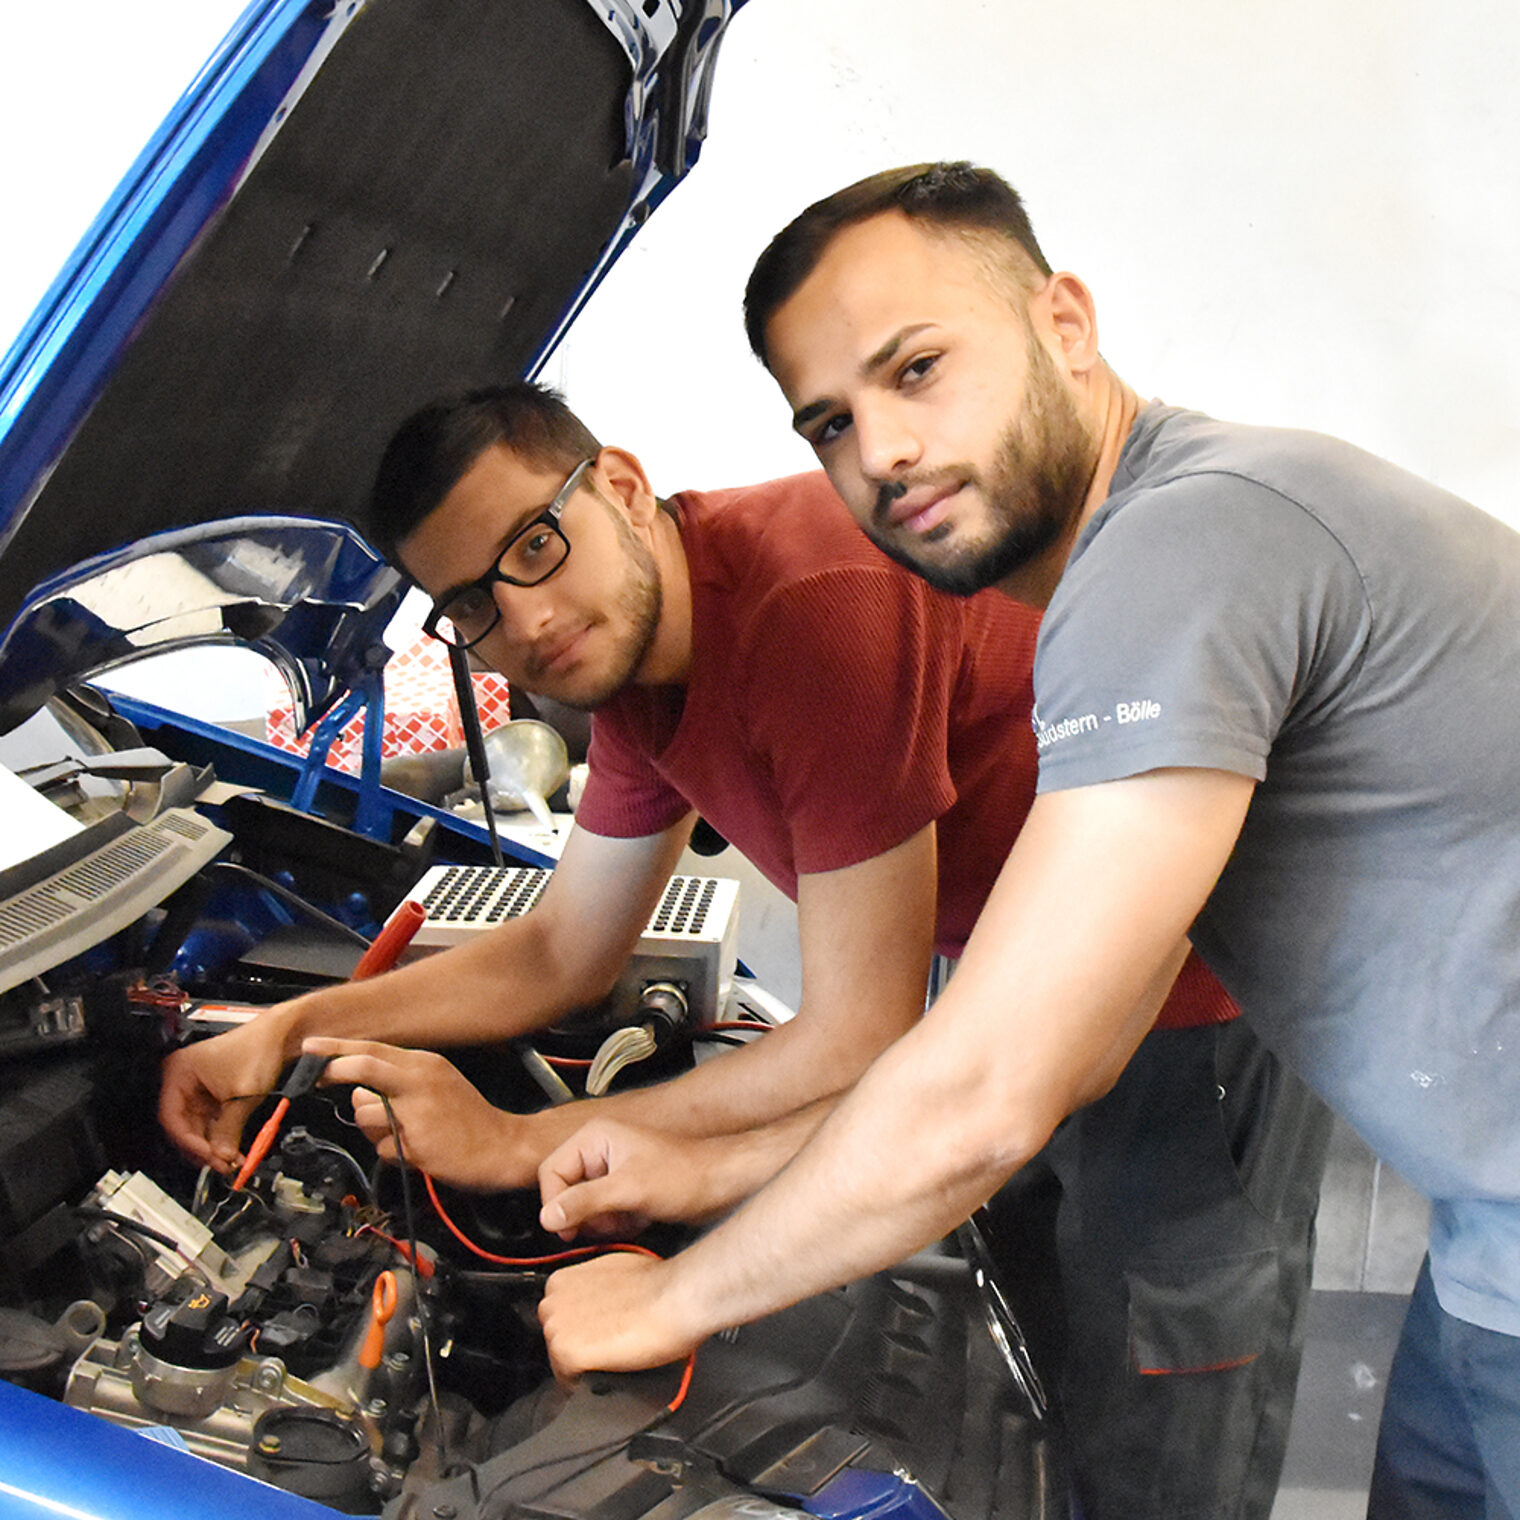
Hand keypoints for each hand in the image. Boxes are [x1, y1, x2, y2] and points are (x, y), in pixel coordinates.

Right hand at [159, 1016, 290, 1171]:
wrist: (281, 1035)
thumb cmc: (258, 1048)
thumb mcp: (241, 1095)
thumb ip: (228, 1130)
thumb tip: (221, 1157)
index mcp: (178, 1071)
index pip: (171, 1118)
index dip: (189, 1142)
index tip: (208, 1157)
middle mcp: (183, 1079)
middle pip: (183, 1126)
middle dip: (203, 1148)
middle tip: (221, 1165)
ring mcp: (198, 1088)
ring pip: (198, 1127)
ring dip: (213, 1146)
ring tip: (229, 1160)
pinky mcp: (213, 1095)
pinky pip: (211, 1122)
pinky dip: (220, 1136)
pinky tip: (231, 1149)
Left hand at [302, 1037, 528, 1189]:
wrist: (504, 1147)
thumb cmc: (469, 1118)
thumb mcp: (437, 1085)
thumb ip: (398, 1083)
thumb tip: (359, 1090)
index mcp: (425, 1065)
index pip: (373, 1050)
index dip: (337, 1048)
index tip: (310, 1046)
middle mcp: (419, 1082)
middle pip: (364, 1069)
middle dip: (334, 1071)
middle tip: (317, 1078)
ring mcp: (416, 1113)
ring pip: (365, 1114)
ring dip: (372, 1128)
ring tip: (403, 1133)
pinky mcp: (415, 1144)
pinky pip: (382, 1148)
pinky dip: (391, 1152)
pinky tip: (416, 1151)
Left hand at [538, 1252, 700, 1379]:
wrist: (674, 1298)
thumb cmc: (657, 1282)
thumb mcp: (614, 1271)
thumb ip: (594, 1287)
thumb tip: (601, 1301)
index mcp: (561, 1280)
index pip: (559, 1318)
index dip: (579, 1330)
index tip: (596, 1335)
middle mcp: (552, 1301)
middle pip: (557, 1339)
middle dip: (579, 1346)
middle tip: (608, 1348)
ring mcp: (556, 1328)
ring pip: (561, 1362)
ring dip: (583, 1367)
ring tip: (613, 1360)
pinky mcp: (566, 1353)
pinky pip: (568, 1382)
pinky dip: (586, 1384)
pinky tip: (609, 1372)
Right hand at [539, 1119, 729, 1239]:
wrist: (720, 1186)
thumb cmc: (686, 1175)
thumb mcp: (629, 1189)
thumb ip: (585, 1202)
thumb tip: (549, 1216)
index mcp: (595, 1137)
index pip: (551, 1171)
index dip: (556, 1202)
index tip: (567, 1225)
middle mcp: (600, 1150)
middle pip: (565, 1191)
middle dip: (585, 1213)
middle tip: (606, 1220)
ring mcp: (612, 1171)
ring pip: (583, 1207)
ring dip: (603, 1221)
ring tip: (627, 1217)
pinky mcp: (623, 1189)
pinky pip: (602, 1214)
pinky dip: (616, 1223)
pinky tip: (637, 1218)